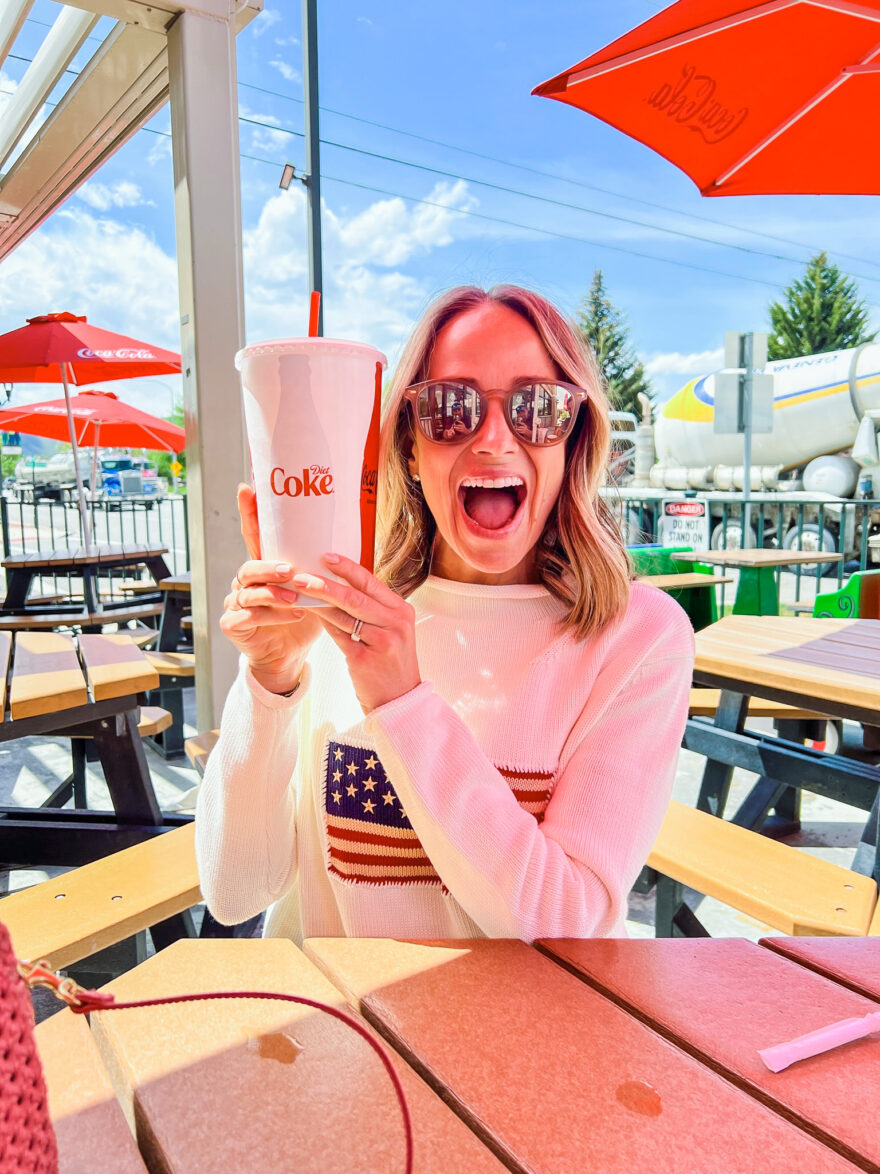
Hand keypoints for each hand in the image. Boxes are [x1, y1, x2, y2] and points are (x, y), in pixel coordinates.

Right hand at [219, 485, 322, 692]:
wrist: (289, 658)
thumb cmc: (302, 620)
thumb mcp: (313, 591)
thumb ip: (318, 569)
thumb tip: (348, 542)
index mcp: (263, 569)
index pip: (254, 537)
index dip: (249, 513)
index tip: (247, 488)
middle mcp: (244, 582)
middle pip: (249, 565)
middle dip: (268, 565)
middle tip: (289, 569)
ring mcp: (235, 603)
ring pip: (248, 591)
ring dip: (273, 593)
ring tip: (295, 597)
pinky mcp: (233, 625)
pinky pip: (248, 616)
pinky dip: (273, 615)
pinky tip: (293, 614)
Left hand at [290, 553, 420, 713]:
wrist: (400, 701)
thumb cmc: (390, 663)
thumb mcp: (390, 631)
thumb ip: (371, 609)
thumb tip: (338, 585)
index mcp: (401, 611)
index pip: (371, 582)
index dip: (347, 567)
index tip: (326, 556)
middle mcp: (395, 623)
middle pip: (355, 596)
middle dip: (325, 583)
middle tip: (302, 574)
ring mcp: (381, 641)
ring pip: (343, 614)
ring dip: (317, 600)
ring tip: (298, 590)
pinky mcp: (364, 659)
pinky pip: (337, 635)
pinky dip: (322, 622)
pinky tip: (307, 613)